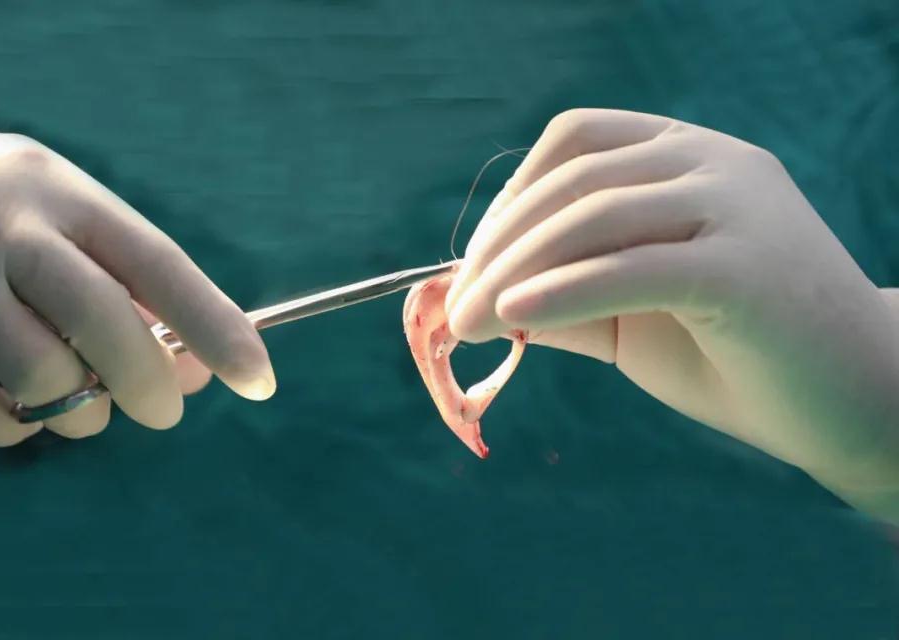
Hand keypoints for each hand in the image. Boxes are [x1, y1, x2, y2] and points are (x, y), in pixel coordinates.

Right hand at [0, 118, 274, 445]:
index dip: (215, 325)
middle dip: (149, 384)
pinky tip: (12, 404)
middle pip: (104, 323)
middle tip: (163, 414)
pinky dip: (16, 428)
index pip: (156, 262)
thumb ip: (118, 285)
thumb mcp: (44, 217)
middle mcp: (0, 229)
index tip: (259, 377)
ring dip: (78, 409)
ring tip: (72, 399)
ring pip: (46, 377)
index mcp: (54, 190)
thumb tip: (191, 370)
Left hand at [444, 109, 898, 518]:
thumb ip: (563, 298)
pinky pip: (632, 268)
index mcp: (689, 157)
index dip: (512, 194)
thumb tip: (476, 300)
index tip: (475, 258)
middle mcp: (715, 163)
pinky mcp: (746, 267)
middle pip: (574, 180)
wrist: (856, 405)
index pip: (577, 139)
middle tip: (453, 308)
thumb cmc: (740, 357)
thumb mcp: (633, 319)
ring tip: (466, 323)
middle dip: (497, 245)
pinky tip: (512, 314)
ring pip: (595, 215)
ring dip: (512, 270)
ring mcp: (737, 206)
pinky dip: (561, 289)